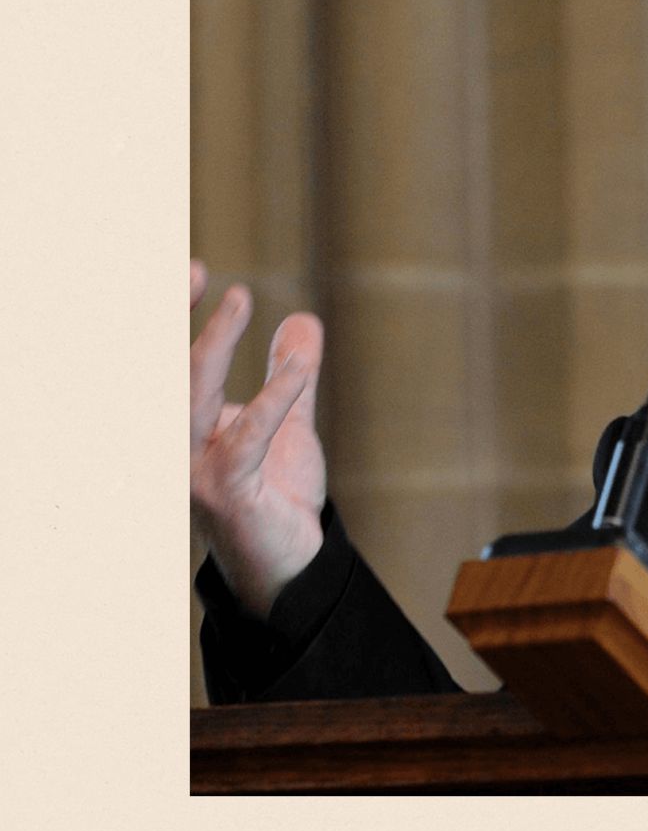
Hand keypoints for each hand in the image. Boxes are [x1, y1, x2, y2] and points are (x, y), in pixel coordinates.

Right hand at [190, 260, 328, 617]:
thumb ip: (293, 377)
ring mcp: (192, 470)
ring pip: (189, 397)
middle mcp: (175, 444)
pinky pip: (244, 438)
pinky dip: (271, 400)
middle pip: (162, 372)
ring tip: (238, 300)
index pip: (166, 364)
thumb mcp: (290, 424)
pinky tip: (297, 372)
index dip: (171, 317)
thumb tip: (302, 319)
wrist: (290, 562)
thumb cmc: (276, 495)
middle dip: (171, 318)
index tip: (195, 269)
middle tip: (197, 269)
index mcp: (184, 426)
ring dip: (212, 345)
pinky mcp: (225, 492)